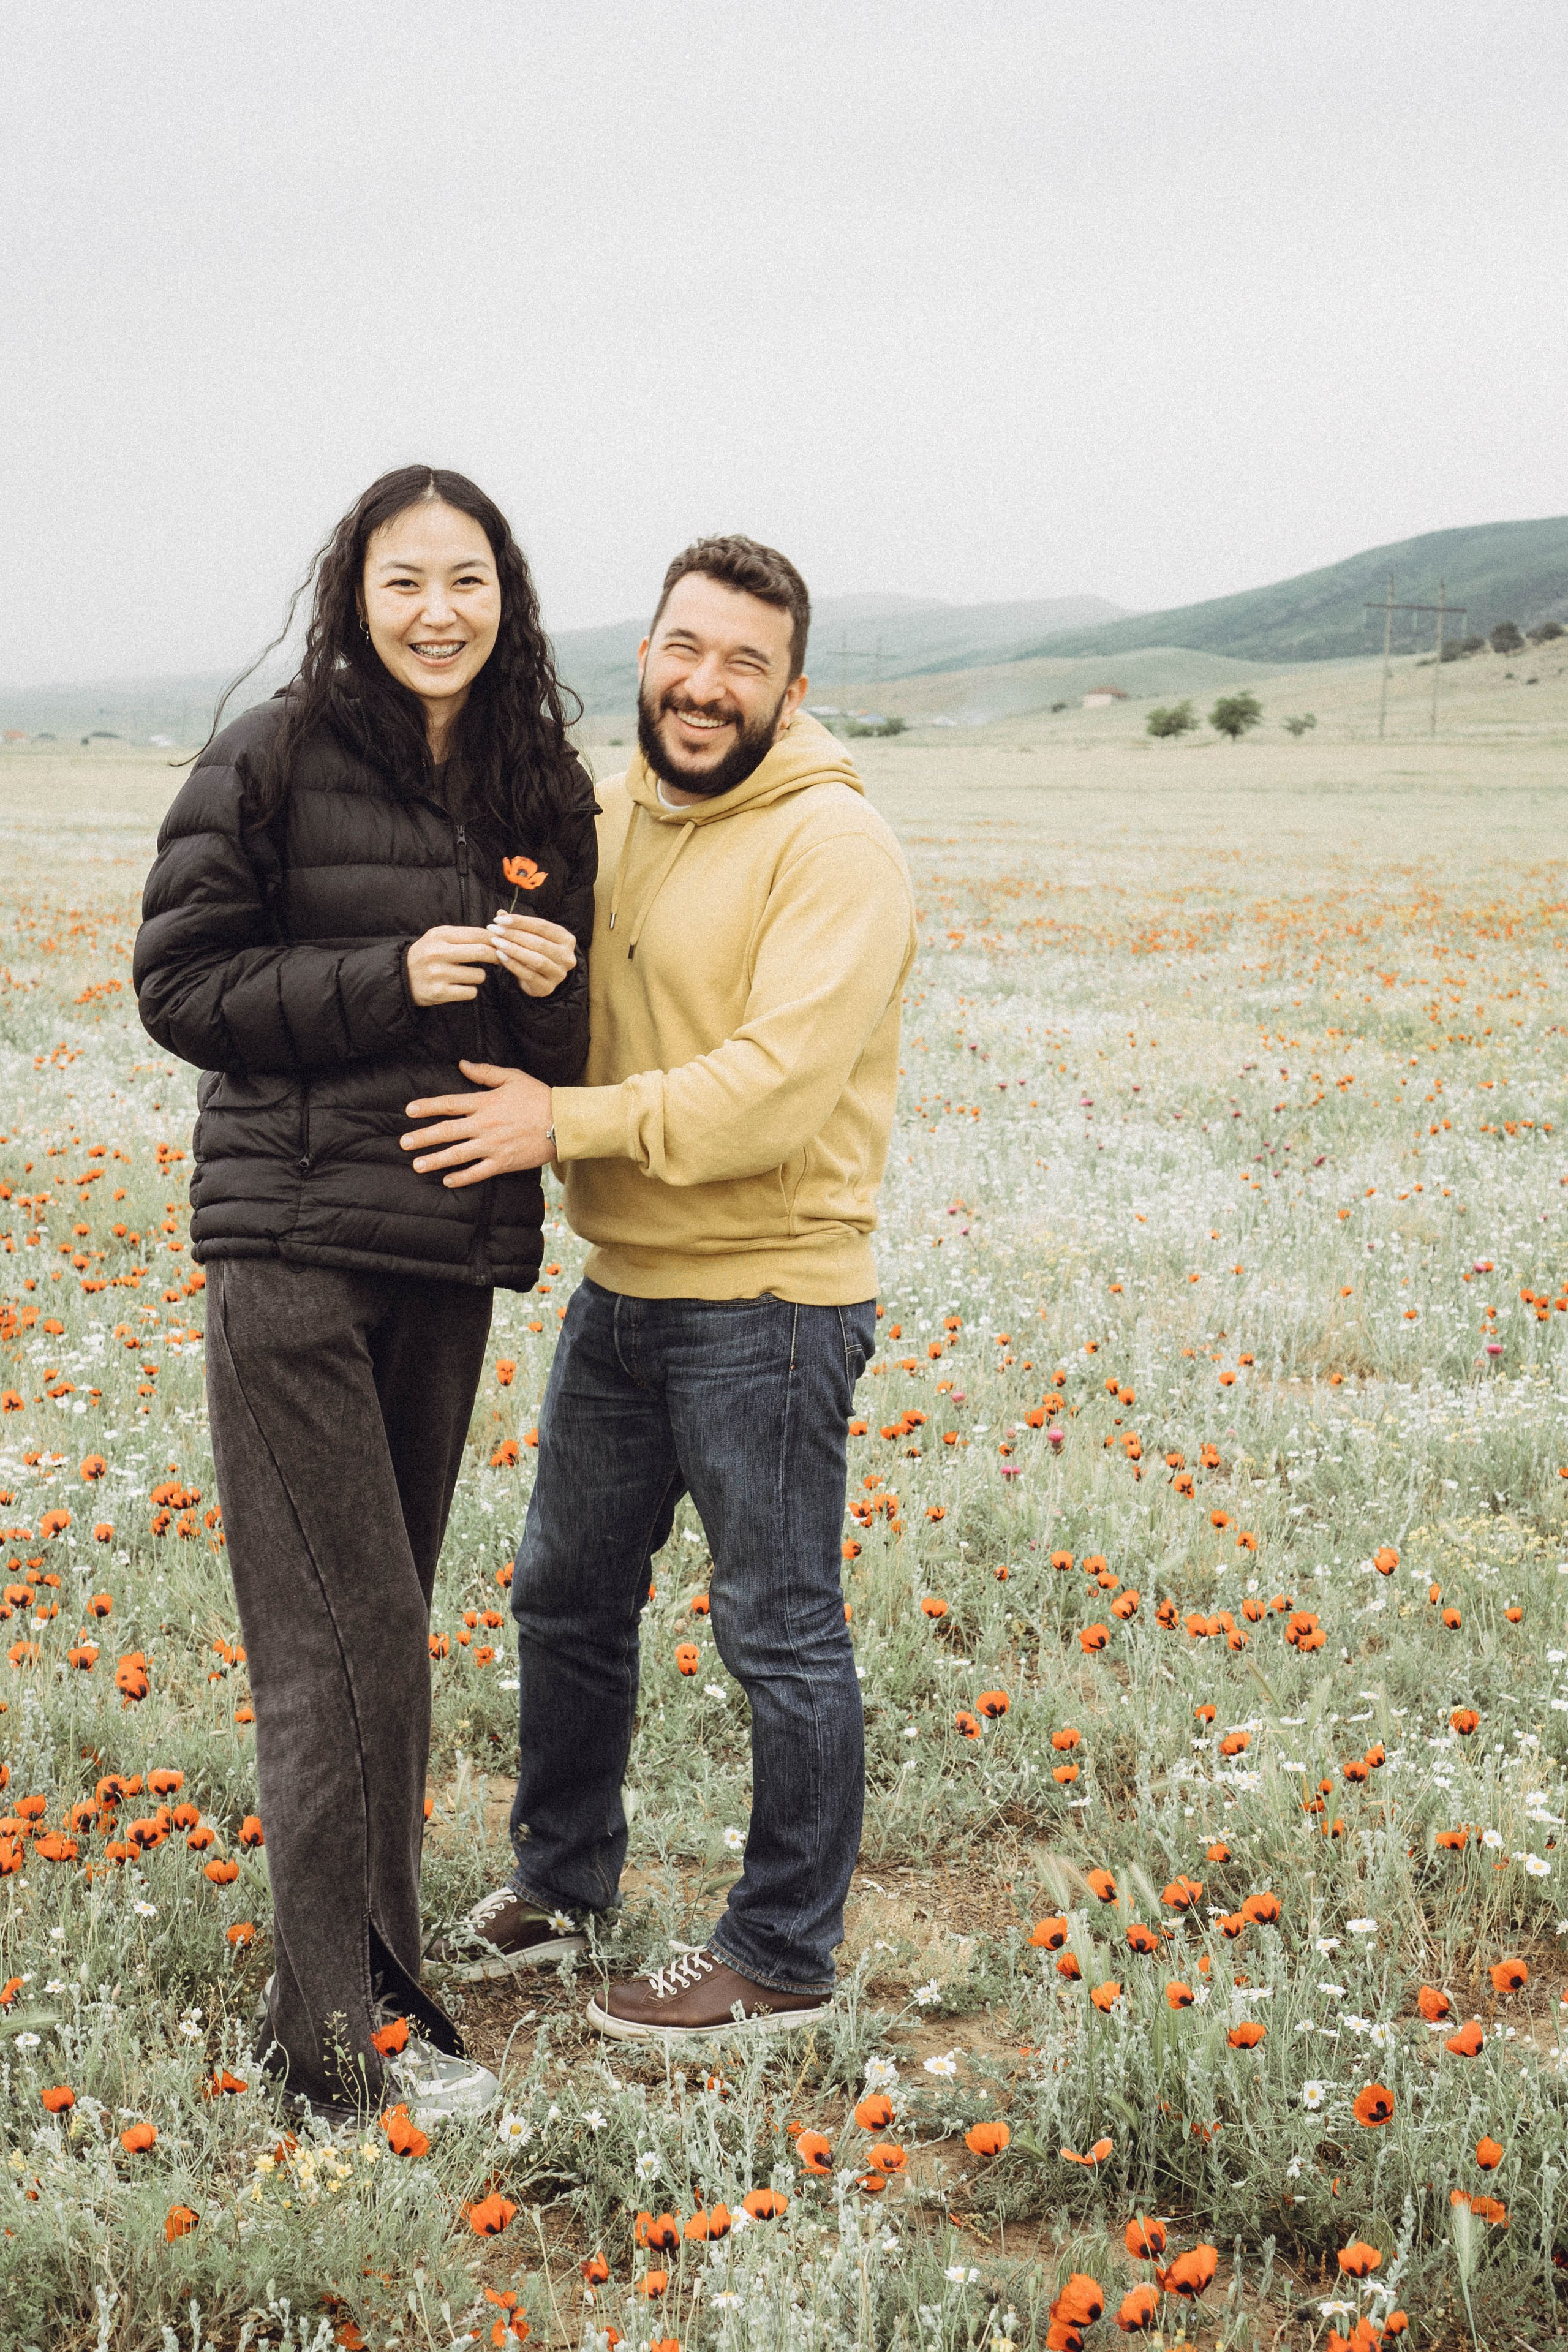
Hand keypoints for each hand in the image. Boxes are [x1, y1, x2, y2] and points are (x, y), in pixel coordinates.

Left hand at [401, 1061, 554, 1185]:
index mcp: (485, 1103)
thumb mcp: (512, 1077)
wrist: (564, 1122)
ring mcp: (493, 1146)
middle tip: (403, 1143)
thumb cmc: (539, 1097)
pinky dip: (462, 1178)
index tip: (409, 1111)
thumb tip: (461, 1064)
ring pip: (458, 1155)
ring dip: (435, 1160)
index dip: (428, 1107)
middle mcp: (484, 1125)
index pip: (449, 1104)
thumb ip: (485, 1073)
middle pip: (447, 1132)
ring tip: (417, 1165)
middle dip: (423, 1138)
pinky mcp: (503, 1162)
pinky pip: (478, 1172)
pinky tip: (447, 1181)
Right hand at [406, 925, 498, 1006]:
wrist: (402, 977)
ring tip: (466, 975)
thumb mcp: (439, 938)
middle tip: (499, 958)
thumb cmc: (428, 955)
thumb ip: (464, 935)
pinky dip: (469, 990)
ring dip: (478, 976)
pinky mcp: (439, 992)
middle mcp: (437, 953)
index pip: (477, 934)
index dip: (494, 939)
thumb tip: (495, 936)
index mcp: (439, 935)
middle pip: (482, 952)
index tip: (501, 944)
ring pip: (479, 975)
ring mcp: (438, 974)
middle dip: (496, 956)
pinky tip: (459, 987)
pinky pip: (471, 992)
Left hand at [487, 910, 577, 997]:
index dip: (520, 921)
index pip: (542, 926)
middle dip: (514, 934)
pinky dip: (513, 965)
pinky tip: (500, 956)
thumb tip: (501, 913)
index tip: (499, 919)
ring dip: (513, 949)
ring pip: (536, 960)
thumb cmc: (536, 953)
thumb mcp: (531, 937)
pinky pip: (529, 975)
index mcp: (566, 939)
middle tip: (494, 929)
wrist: (541, 980)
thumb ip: (518, 926)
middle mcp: (567, 957)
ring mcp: (559, 974)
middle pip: (539, 942)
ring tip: (496, 942)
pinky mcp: (548, 988)